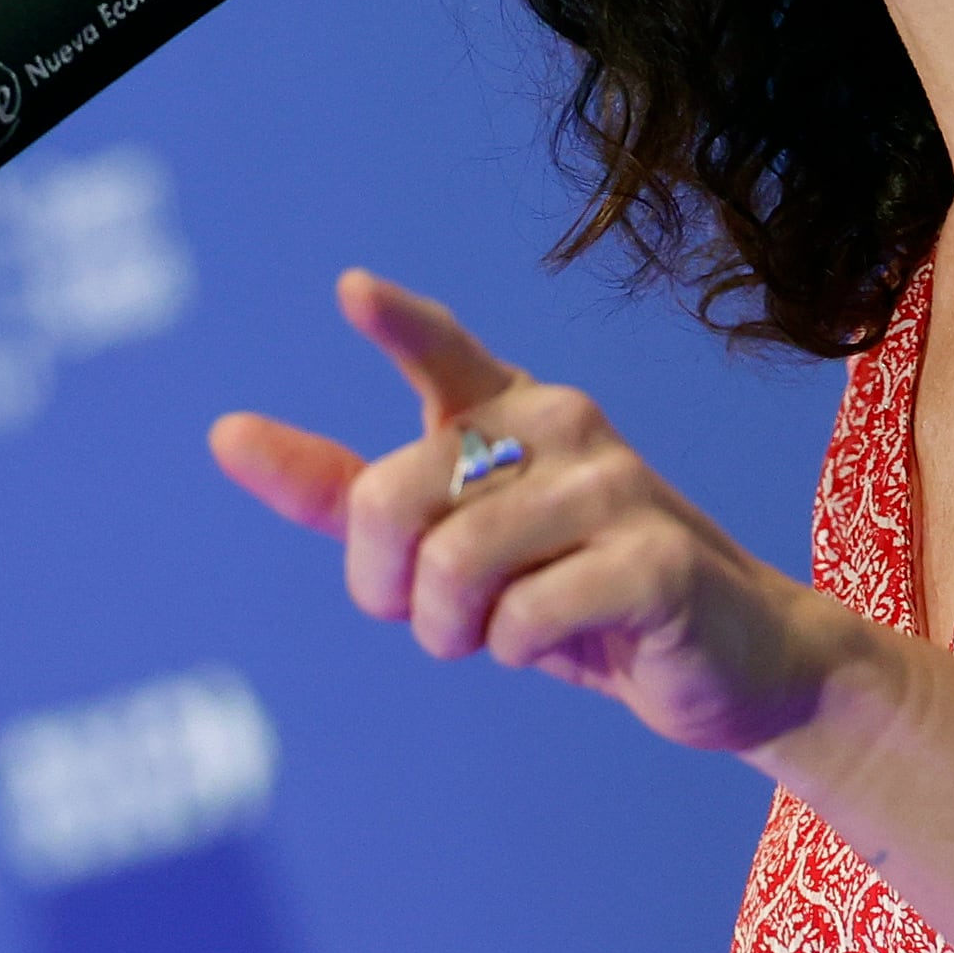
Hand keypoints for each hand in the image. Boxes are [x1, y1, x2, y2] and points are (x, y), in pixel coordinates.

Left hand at [209, 271, 842, 755]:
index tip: (351, 291)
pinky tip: (562, 639)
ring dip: (455, 630)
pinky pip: (522, 617)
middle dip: (388, 587)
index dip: (397, 324)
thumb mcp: (450, 545)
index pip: (442, 350)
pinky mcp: (654, 559)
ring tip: (501, 633)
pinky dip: (516, 650)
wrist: (727, 660)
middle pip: (393, 498)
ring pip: (452, 565)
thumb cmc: (571, 593)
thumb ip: (343, 495)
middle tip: (439, 621)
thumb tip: (226, 435)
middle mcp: (558, 423)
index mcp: (507, 408)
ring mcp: (612, 483)